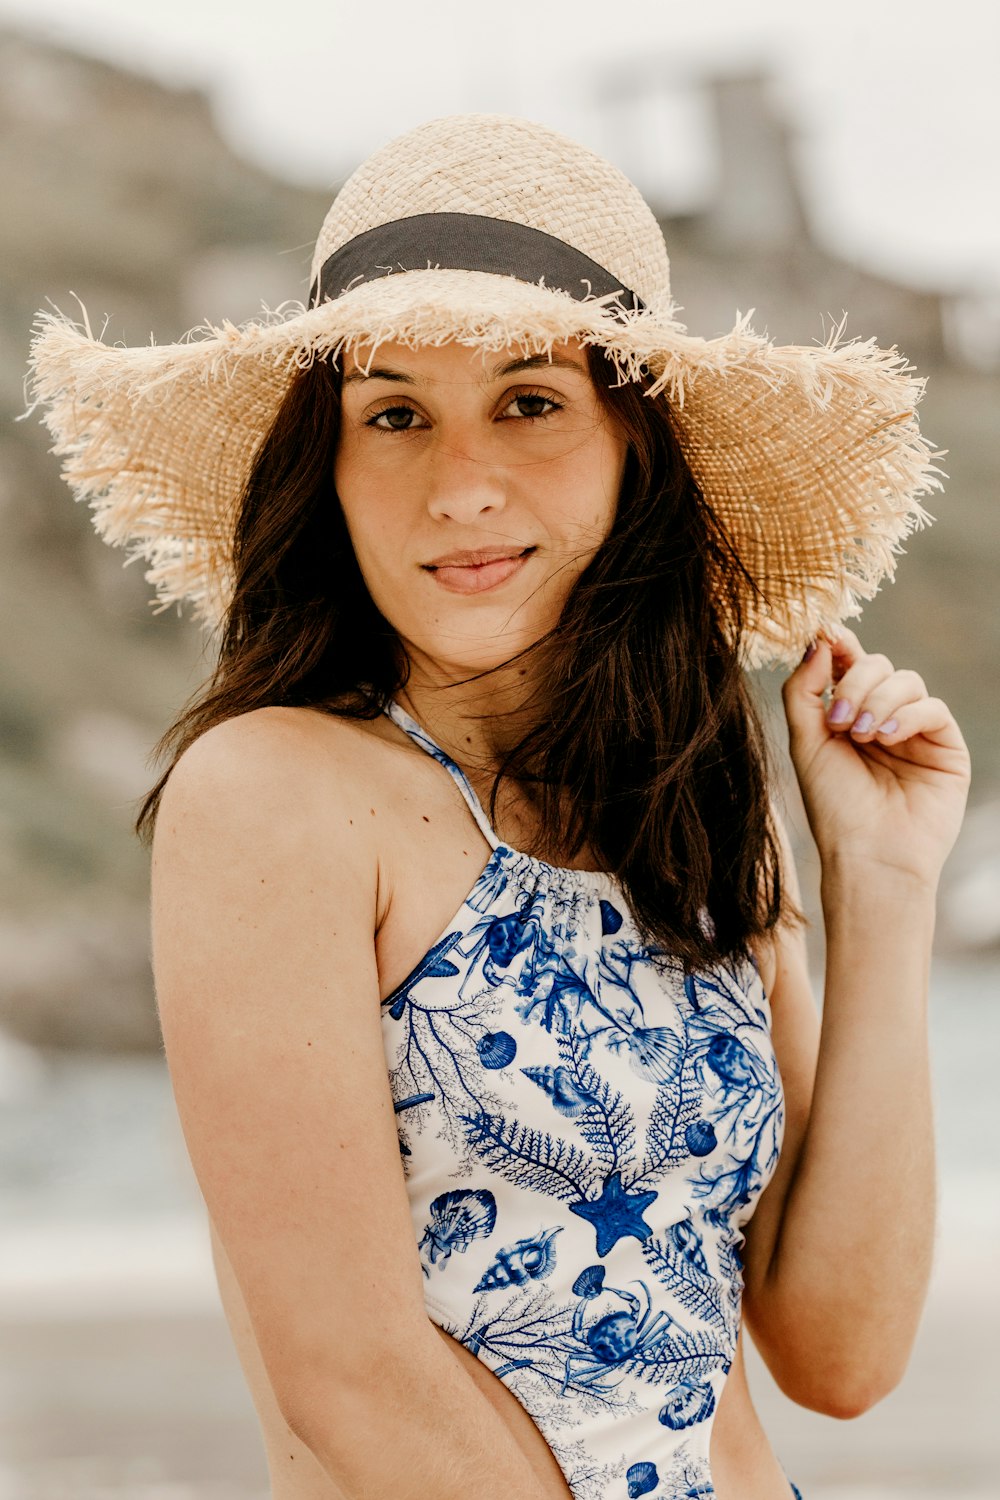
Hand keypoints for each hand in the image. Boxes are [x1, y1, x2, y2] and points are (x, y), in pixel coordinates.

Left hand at [781, 627, 970, 886]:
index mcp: (846, 714)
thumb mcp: (806, 744)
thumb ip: (804, 690)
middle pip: (876, 664)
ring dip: (878, 700)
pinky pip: (932, 707)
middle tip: (838, 722)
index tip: (826, 635)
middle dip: (855, 682)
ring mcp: (915, 731)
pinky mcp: (945, 746)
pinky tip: (886, 738)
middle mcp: (881, 717)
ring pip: (905, 680)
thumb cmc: (834, 808)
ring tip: (860, 736)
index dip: (838, 645)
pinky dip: (907, 715)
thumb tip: (819, 639)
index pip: (847, 663)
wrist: (869, 856)